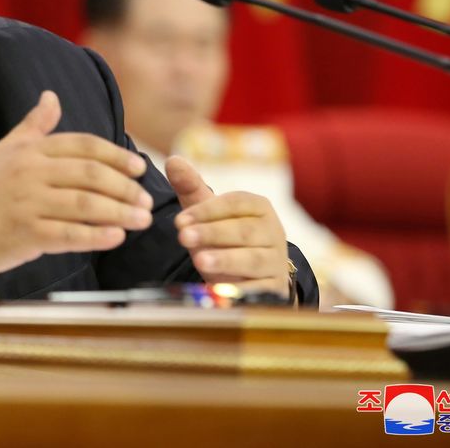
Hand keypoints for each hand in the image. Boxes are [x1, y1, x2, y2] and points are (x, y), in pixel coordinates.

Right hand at [0, 91, 153, 292]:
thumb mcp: (3, 150)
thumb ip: (33, 127)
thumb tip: (52, 97)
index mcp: (28, 150)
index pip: (84, 146)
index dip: (117, 155)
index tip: (139, 166)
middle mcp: (29, 172)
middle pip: (91, 174)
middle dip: (126, 187)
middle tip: (147, 199)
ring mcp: (26, 203)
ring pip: (86, 204)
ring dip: (120, 212)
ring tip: (142, 220)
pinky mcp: (24, 234)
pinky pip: (69, 235)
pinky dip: (97, 236)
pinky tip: (116, 238)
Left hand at [166, 155, 288, 292]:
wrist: (249, 275)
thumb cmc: (224, 237)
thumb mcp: (207, 213)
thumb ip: (190, 187)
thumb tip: (172, 160)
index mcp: (259, 207)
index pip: (236, 203)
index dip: (207, 210)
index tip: (179, 221)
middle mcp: (274, 232)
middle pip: (243, 231)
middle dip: (211, 233)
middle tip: (183, 237)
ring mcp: (276, 261)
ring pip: (253, 259)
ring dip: (225, 259)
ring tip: (199, 260)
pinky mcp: (276, 288)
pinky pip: (260, 289)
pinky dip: (241, 290)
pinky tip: (220, 290)